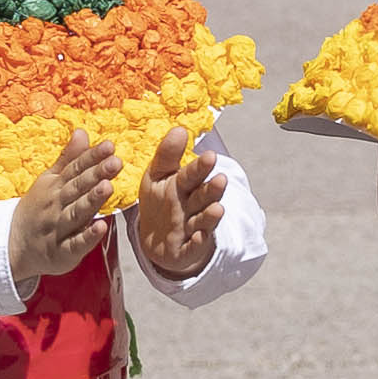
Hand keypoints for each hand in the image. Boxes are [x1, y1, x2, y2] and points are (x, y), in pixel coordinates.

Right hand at [8, 130, 124, 285]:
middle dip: (96, 175)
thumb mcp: (49, 181)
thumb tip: (82, 132)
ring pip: (76, 213)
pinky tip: (101, 227)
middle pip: (77, 188)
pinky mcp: (62, 252)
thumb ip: (69, 159)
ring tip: (107, 187)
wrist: (13, 245)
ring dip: (91, 201)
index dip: (92, 157)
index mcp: (55, 186)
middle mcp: (57, 205)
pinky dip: (87, 238)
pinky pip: (75, 244)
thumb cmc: (38, 209)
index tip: (109, 146)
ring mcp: (58, 229)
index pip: (75, 169)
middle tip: (115, 162)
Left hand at [126, 130, 227, 282]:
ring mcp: (190, 228)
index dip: (200, 168)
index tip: (210, 156)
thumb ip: (167, 154)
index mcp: (183, 185)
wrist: (156, 239)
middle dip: (211, 190)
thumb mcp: (157, 176)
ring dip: (210, 216)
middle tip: (221, 180)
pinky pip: (192, 247)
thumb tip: (179, 128)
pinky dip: (196, 243)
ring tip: (217, 208)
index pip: (192, 175)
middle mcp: (191, 206)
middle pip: (202, 197)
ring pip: (202, 221)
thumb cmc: (160, 202)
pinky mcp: (186, 249)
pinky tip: (200, 237)